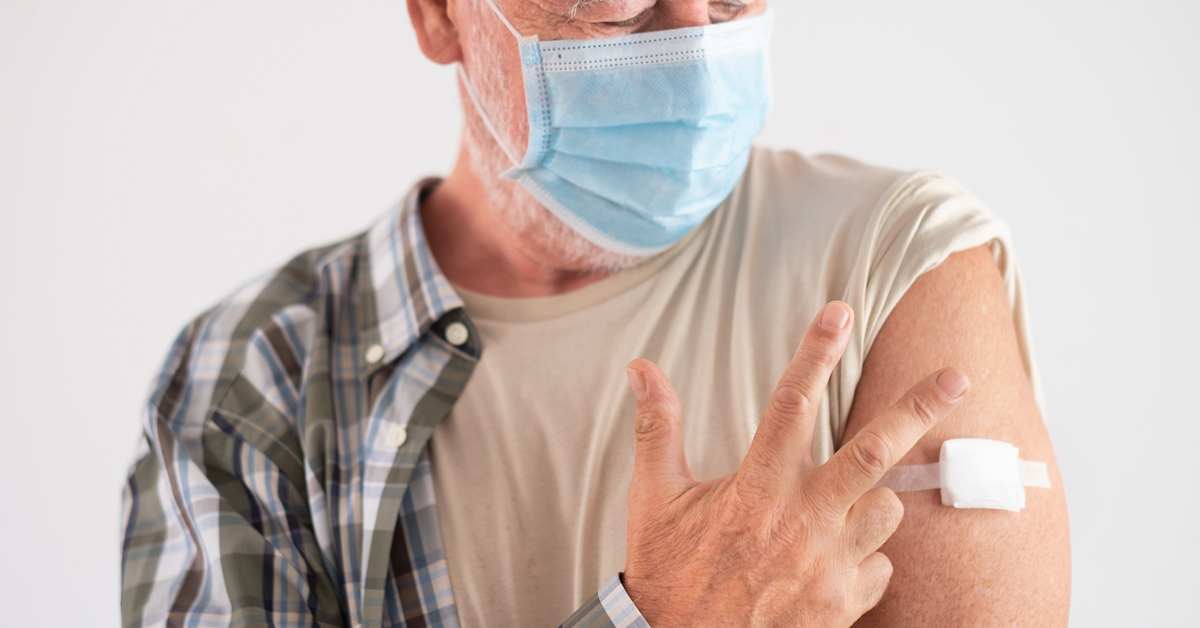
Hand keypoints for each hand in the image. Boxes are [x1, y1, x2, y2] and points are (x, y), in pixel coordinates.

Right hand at [622, 301, 970, 627]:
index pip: (791, 405)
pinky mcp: (843, 604)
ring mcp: (829, 566)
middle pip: (873, 453)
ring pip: (886, 509)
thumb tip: (641, 368)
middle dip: (918, 408)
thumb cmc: (669, 574)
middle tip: (956, 377)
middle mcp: (801, 522)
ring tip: (838, 503)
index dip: (816, 353)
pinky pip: (879, 566)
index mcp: (756, 489)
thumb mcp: (654, 499)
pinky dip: (864, 556)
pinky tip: (831, 560)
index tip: (839, 312)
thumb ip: (658, 428)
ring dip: (873, 497)